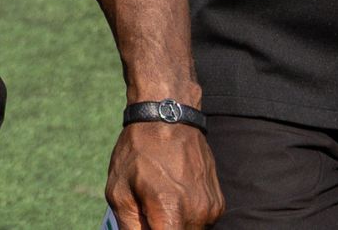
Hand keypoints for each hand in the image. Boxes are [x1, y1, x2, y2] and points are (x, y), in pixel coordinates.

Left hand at [105, 121, 223, 228]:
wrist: (168, 118)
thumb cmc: (139, 152)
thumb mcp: (119, 191)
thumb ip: (130, 228)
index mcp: (171, 211)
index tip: (144, 223)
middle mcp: (197, 214)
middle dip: (160, 228)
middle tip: (147, 212)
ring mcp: (211, 209)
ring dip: (174, 225)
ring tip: (158, 201)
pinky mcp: (218, 204)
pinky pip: (200, 224)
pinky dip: (185, 219)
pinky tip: (173, 196)